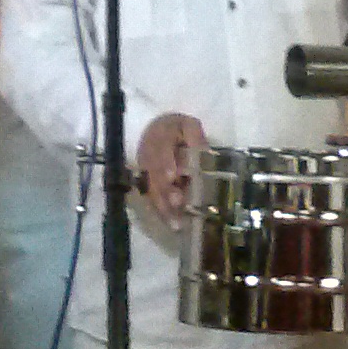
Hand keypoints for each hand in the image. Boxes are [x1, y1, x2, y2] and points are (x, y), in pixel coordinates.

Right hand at [135, 113, 209, 233]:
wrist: (158, 130)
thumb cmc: (178, 129)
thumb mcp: (189, 125)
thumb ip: (195, 137)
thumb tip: (203, 153)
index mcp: (159, 135)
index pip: (160, 149)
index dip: (165, 163)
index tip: (173, 177)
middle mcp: (147, 153)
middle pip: (153, 173)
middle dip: (165, 189)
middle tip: (177, 202)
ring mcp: (144, 170)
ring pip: (151, 188)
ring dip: (162, 206)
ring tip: (176, 222)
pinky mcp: (145, 183)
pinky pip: (151, 198)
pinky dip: (160, 211)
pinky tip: (171, 223)